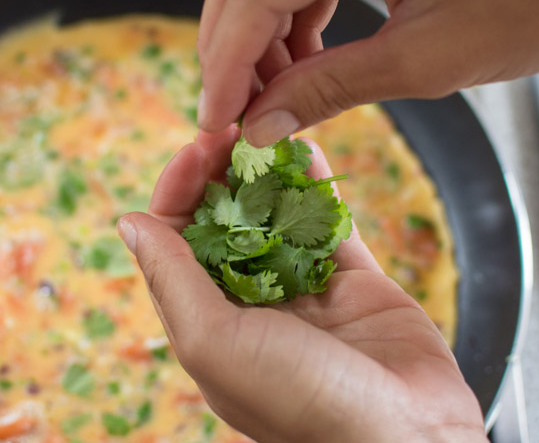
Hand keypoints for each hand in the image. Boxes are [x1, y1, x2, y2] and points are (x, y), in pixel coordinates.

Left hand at [117, 129, 487, 442]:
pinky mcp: (352, 282)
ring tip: (266, 126)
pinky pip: (330, 223)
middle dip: (222, 174)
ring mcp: (303, 291)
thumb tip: (129, 222)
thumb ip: (172, 279)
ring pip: (277, 217)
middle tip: (232, 129)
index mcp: (207, 324)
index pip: (175, 242)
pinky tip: (309, 146)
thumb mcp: (215, 342)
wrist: (408, 437)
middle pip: (225, 223)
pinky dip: (319, 185)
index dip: (179, 191)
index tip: (196, 150)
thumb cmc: (302, 404)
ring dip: (268, 173)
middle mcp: (250, 305)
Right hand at [196, 0, 538, 145]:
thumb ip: (328, 89)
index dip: (227, 60)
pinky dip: (290, 10)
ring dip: (256, 28)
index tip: (215, 115)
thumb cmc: (538, 3)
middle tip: (229, 107)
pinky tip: (298, 57)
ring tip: (267, 92)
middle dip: (230, 43)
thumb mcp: (424, 62)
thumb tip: (262, 124)